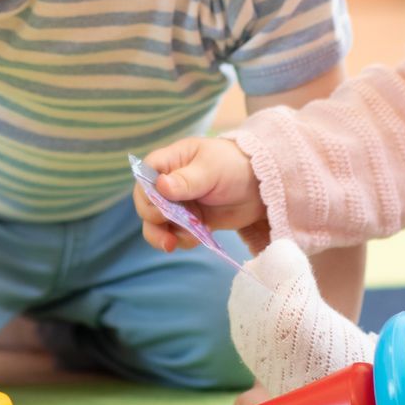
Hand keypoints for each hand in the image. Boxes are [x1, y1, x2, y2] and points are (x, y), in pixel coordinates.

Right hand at [132, 137, 268, 253]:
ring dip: (164, 236)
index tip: (161, 206)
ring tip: (179, 241)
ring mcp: (178, 205)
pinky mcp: (189, 223)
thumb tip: (161, 185)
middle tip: (172, 223)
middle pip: (146, 205)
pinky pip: (175, 236)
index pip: (143, 178)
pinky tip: (199, 237)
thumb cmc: (234, 166)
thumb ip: (187, 180)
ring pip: (156, 225)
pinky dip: (182, 240)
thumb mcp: (212, 169)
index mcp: (168, 163)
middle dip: (156, 219)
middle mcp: (168, 184)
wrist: (261, 187)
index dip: (147, 195)